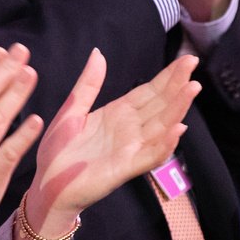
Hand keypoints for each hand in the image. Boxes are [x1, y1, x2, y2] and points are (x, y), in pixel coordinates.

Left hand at [22, 50, 199, 235]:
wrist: (46, 186)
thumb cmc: (58, 152)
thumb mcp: (72, 111)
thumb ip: (88, 84)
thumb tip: (98, 53)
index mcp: (118, 114)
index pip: (149, 92)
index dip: (167, 76)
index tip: (186, 60)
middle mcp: (130, 130)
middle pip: (160, 105)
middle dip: (177, 85)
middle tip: (193, 63)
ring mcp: (130, 149)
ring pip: (161, 127)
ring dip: (177, 109)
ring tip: (192, 89)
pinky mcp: (125, 168)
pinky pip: (150, 156)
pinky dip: (165, 144)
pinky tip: (178, 129)